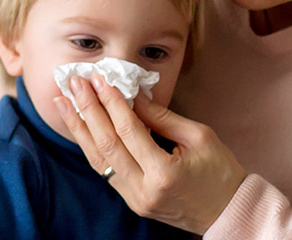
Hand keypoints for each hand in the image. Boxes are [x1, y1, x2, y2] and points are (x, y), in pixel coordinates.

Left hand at [53, 75, 247, 234]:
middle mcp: (143, 189)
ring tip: (64, 102)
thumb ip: (163, 118)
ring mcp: (135, 199)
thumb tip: (134, 96)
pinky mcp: (132, 202)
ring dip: (80, 128)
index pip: (129, 130)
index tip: (100, 78)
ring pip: (99, 160)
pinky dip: (92, 146)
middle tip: (75, 82)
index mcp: (164, 173)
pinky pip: (106, 171)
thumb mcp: (200, 137)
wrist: (227, 212)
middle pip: (107, 144)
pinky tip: (82, 126)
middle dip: (88, 109)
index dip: (112, 102)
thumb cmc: (220, 172)